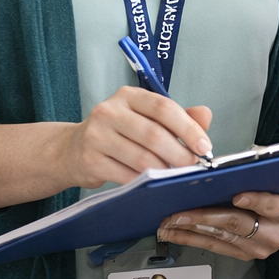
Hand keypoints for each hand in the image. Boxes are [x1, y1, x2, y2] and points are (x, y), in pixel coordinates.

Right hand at [60, 89, 212, 188]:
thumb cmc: (119, 131)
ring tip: (175, 174)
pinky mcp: (90, 160)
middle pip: (154, 134)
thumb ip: (179, 116)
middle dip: (179, 153)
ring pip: (141, 157)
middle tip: (193, 165)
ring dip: (164, 169)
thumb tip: (206, 115)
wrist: (72, 149)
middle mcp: (110, 111)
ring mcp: (96, 135)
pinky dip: (145, 181)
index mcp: (129, 96)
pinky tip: (153, 182)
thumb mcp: (147, 117)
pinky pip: (126, 175)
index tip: (204, 146)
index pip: (164, 108)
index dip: (188, 128)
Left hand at [157, 183, 278, 259]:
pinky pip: (216, 247)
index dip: (254, 200)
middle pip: (238, 224)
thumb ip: (259, 173)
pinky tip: (175, 233)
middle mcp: (274, 233)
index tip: (237, 195)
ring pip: (221, 238)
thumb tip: (226, 167)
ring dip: (191, 230)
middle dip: (205, 218)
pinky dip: (193, 239)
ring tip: (169, 223)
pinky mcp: (245, 256)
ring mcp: (259, 248)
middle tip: (179, 213)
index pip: (271, 205)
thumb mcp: (278, 178)